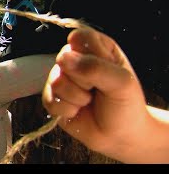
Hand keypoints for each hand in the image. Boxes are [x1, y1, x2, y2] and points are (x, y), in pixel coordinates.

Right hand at [42, 27, 148, 158]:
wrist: (120, 135)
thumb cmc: (125, 104)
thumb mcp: (121, 82)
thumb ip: (95, 67)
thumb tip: (63, 58)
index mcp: (95, 46)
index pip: (79, 37)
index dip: (89, 55)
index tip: (105, 68)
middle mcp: (75, 58)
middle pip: (64, 59)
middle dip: (84, 80)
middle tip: (98, 89)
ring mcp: (61, 77)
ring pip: (56, 81)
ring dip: (77, 98)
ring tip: (89, 101)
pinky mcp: (51, 96)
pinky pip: (49, 100)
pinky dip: (67, 110)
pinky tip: (78, 111)